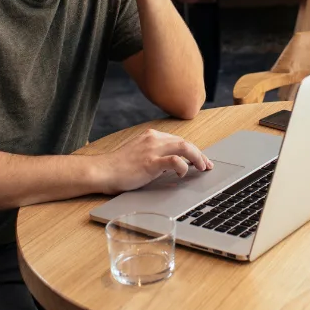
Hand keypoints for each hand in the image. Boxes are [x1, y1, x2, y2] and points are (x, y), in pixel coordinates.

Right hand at [95, 129, 213, 193]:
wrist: (103, 171)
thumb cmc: (119, 167)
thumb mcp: (140, 155)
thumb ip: (156, 156)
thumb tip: (174, 164)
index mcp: (151, 136)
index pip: (178, 140)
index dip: (193, 150)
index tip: (201, 159)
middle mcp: (153, 139)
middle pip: (185, 142)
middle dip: (199, 154)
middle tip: (207, 165)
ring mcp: (152, 149)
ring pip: (184, 147)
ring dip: (197, 157)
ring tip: (202, 168)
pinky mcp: (150, 162)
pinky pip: (174, 161)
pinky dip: (183, 166)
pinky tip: (183, 173)